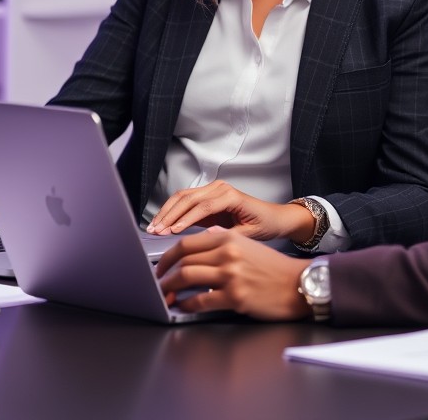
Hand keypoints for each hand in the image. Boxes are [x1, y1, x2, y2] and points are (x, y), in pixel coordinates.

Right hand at [147, 181, 313, 241]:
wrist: (274, 218)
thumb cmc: (265, 225)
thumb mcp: (250, 235)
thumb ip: (229, 237)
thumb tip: (207, 239)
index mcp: (231, 196)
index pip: (202, 207)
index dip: (184, 220)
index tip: (170, 232)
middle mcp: (220, 189)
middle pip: (188, 198)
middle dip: (169, 215)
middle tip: (156, 230)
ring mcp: (212, 190)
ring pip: (182, 197)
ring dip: (166, 211)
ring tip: (154, 227)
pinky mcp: (207, 196)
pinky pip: (185, 200)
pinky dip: (171, 210)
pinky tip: (162, 222)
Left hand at [155, 227, 311, 320]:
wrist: (298, 284)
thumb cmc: (274, 268)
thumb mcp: (247, 244)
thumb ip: (222, 241)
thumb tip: (198, 244)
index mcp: (228, 237)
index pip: (186, 243)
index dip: (167, 256)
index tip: (161, 265)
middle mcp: (228, 253)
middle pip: (182, 260)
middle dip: (164, 273)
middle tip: (158, 282)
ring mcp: (231, 275)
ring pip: (186, 277)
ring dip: (170, 288)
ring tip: (165, 295)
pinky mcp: (235, 296)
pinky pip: (200, 300)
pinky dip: (186, 304)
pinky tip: (183, 306)